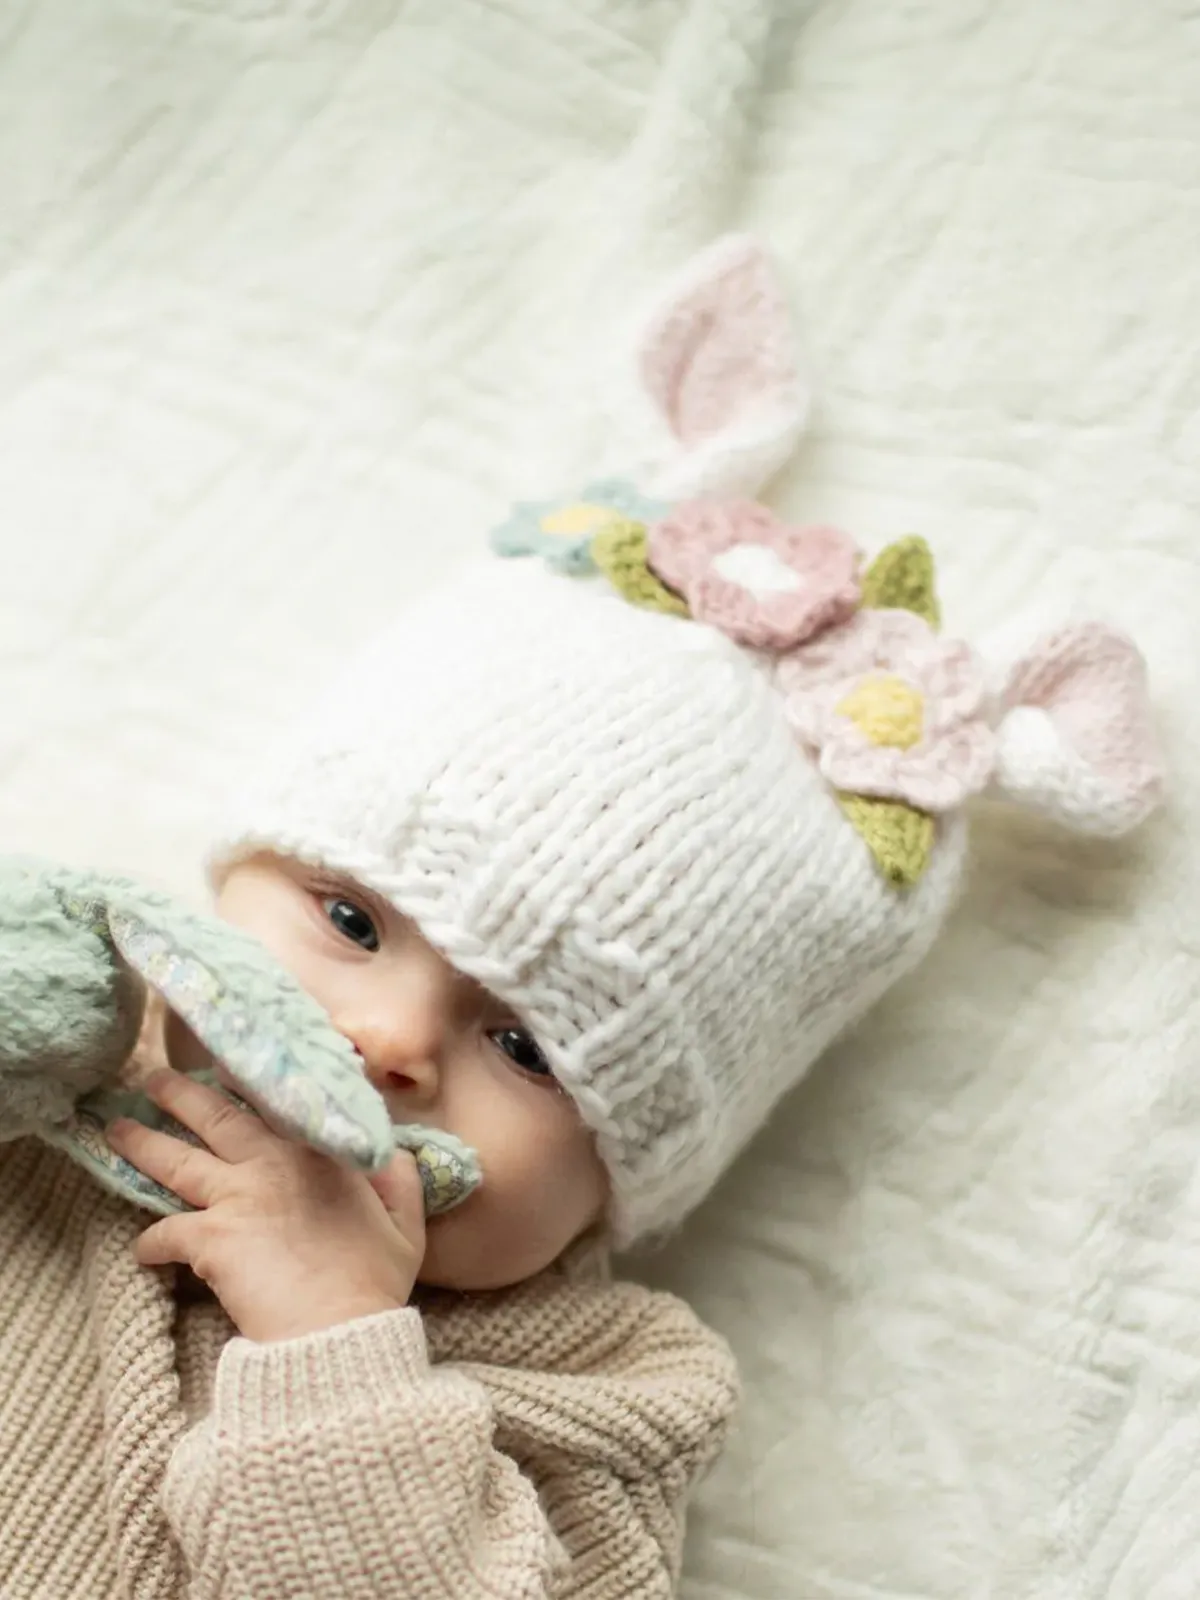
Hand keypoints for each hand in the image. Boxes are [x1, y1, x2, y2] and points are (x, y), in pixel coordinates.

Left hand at [106, 1068, 425, 1341]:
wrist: (337, 1329)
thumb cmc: (373, 1282)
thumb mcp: (405, 1225)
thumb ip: (399, 1181)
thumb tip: (395, 1152)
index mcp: (320, 1153)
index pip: (277, 1103)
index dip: (248, 1082)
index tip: (226, 1063)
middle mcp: (272, 1163)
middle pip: (215, 1117)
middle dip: (180, 1094)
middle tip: (154, 1079)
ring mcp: (237, 1197)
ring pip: (176, 1161)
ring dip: (142, 1144)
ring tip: (116, 1131)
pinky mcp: (209, 1238)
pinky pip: (165, 1232)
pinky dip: (150, 1242)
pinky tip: (143, 1251)